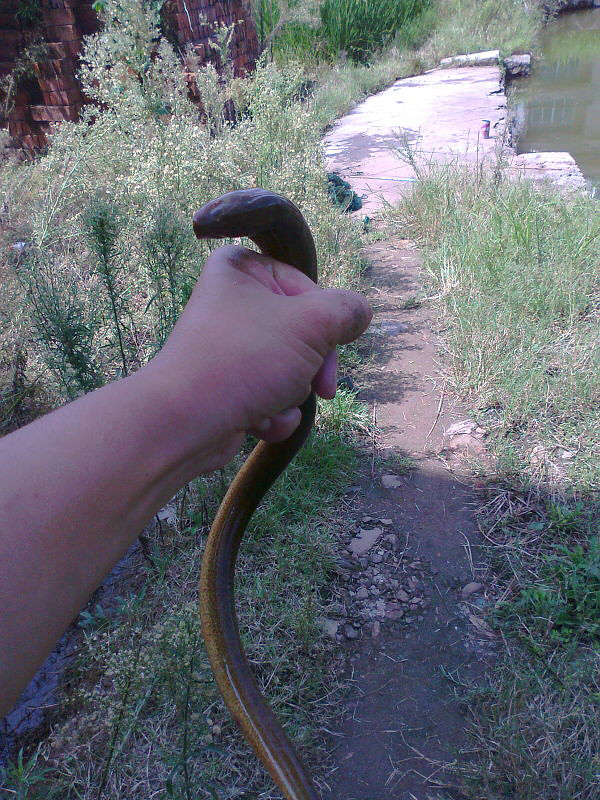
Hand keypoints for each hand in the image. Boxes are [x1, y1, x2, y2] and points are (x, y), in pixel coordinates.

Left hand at [149, 244, 371, 466]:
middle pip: (301, 332)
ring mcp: (227, 346)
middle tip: (319, 387)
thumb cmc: (245, 360)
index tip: (332, 347)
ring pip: (289, 368)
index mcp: (241, 269)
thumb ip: (347, 311)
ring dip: (292, 394)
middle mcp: (230, 301)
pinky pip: (268, 394)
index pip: (308, 288)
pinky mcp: (225, 385)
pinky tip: (258, 422)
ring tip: (272, 403)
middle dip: (311, 367)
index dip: (326, 323)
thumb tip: (361, 312)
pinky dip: (273, 412)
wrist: (184, 422)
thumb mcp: (312, 324)